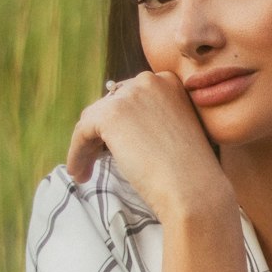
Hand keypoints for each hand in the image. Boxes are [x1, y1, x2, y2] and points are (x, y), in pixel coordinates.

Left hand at [66, 71, 224, 218]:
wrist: (194, 190)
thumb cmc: (192, 174)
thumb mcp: (178, 133)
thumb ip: (154, 122)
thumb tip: (123, 131)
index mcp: (169, 83)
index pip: (131, 97)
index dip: (121, 123)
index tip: (114, 146)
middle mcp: (149, 81)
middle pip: (110, 104)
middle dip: (102, 132)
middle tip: (98, 159)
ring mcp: (129, 95)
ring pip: (93, 119)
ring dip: (87, 145)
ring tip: (85, 170)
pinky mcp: (110, 115)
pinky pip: (82, 133)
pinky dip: (76, 153)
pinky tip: (79, 173)